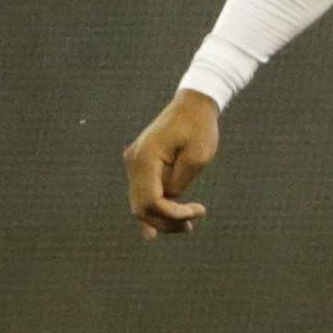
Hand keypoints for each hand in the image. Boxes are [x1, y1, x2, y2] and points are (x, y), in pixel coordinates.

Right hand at [123, 90, 219, 239]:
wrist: (193, 104)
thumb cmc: (199, 127)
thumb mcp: (197, 158)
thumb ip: (179, 183)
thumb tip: (168, 200)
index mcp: (145, 157)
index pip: (151, 201)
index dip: (172, 214)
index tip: (197, 211)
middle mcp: (133, 161)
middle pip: (141, 207)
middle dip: (165, 222)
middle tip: (191, 225)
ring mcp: (134, 162)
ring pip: (140, 203)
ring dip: (161, 217)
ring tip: (186, 225)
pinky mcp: (141, 163)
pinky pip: (143, 192)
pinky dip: (154, 208)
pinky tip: (158, 228)